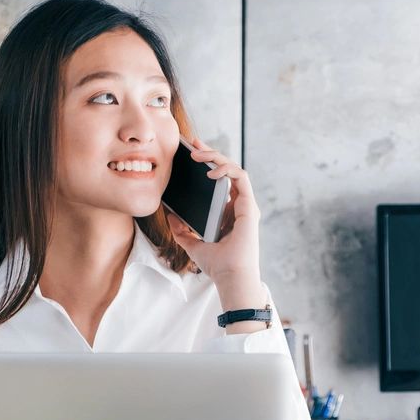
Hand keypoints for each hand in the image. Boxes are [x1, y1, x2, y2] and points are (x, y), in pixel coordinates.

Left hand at [163, 136, 266, 313]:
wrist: (229, 276)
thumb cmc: (216, 264)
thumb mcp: (191, 244)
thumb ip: (182, 229)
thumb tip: (170, 214)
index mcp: (228, 212)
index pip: (219, 180)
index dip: (207, 163)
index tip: (190, 153)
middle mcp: (238, 205)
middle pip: (226, 170)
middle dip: (210, 152)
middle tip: (192, 143)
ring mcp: (245, 204)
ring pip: (234, 169)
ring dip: (216, 157)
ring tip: (197, 153)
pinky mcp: (249, 205)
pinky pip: (240, 177)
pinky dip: (226, 169)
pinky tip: (210, 171)